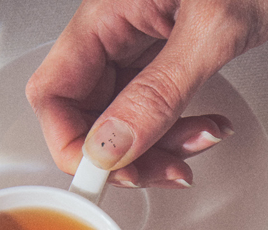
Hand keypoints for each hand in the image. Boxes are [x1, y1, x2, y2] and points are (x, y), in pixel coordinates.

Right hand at [27, 0, 267, 186]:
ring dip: (160, 145)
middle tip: (167, 169)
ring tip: (201, 142)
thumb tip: (113, 144)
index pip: (55, 93)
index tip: (110, 175)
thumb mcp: (212, 31)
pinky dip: (181, 127)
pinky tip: (209, 128)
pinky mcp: (171, 48)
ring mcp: (142, 39)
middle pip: (88, 112)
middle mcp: (117, 26)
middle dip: (127, 153)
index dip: (75, 143)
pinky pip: (156, 102)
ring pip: (125, 115)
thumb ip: (160, 90)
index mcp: (107, 13)